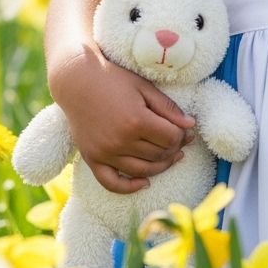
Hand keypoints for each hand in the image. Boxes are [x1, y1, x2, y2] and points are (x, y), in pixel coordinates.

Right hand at [50, 44, 195, 194]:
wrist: (77, 81)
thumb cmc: (114, 79)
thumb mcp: (145, 87)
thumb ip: (168, 108)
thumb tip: (191, 125)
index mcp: (136, 120)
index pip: (170, 138)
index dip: (182, 135)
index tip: (186, 130)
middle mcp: (120, 141)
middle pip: (159, 155)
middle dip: (174, 149)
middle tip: (180, 141)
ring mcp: (105, 153)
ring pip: (142, 171)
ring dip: (160, 167)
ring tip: (170, 157)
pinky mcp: (92, 159)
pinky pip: (112, 183)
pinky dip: (129, 188)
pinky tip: (144, 183)